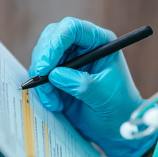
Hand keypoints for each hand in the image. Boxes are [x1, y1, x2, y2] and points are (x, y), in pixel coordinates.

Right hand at [29, 17, 156, 156]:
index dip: (56, 42)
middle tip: (39, 80)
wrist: (116, 127)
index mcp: (99, 43)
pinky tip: (55, 104)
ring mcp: (69, 60)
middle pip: (52, 37)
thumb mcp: (103, 95)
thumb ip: (80, 83)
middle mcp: (82, 46)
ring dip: (42, 80)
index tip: (46, 66)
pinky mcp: (58, 75)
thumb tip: (55, 74)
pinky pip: (40, 74)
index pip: (73, 29)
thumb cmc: (118, 107)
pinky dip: (42, 89)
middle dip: (43, 59)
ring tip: (54, 102)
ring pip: (43, 56)